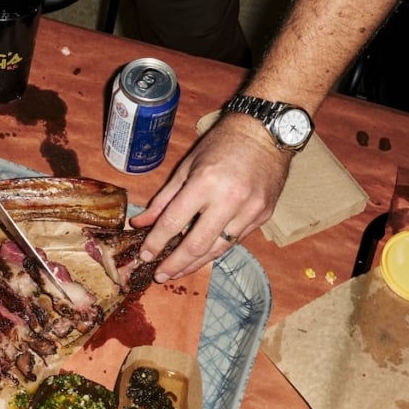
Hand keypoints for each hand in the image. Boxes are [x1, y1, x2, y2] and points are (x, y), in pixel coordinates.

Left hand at [130, 114, 290, 279]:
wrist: (267, 133)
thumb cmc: (222, 144)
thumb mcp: (187, 167)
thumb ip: (164, 199)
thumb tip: (141, 223)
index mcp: (205, 184)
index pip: (174, 223)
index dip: (156, 243)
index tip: (145, 255)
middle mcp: (229, 201)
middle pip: (197, 245)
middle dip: (175, 264)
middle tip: (159, 276)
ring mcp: (250, 211)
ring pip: (218, 249)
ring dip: (195, 264)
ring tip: (177, 272)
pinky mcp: (263, 217)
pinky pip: (234, 241)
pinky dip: (215, 250)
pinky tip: (201, 256)